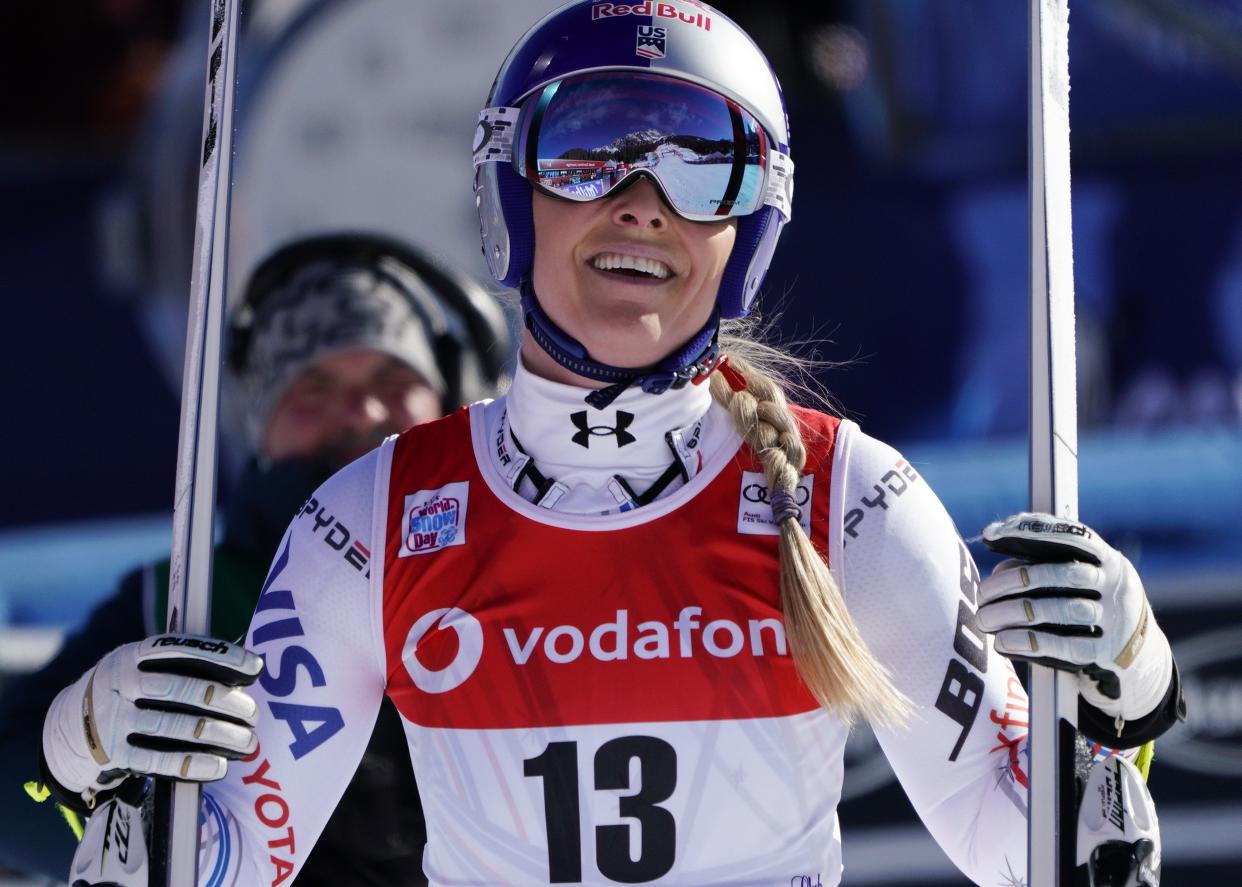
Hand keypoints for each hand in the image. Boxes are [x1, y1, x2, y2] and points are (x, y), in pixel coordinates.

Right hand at [43, 634, 262, 804]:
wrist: (68, 729)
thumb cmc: (127, 693)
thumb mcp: (140, 668)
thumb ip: (179, 667)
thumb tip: (242, 671)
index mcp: (133, 655)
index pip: (181, 649)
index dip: (220, 657)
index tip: (254, 668)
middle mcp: (121, 683)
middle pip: (181, 689)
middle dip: (225, 702)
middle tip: (253, 714)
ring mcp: (112, 719)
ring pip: (173, 726)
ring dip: (218, 735)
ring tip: (247, 742)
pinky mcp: (111, 754)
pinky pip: (157, 761)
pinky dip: (191, 764)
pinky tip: (219, 766)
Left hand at [977, 513, 1172, 724]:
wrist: (1141, 658)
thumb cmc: (1095, 608)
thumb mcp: (1086, 582)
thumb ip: (1049, 567)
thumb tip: (1000, 568)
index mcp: (1108, 559)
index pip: (1072, 536)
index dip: (1032, 531)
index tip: (993, 533)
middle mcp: (1116, 585)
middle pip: (1060, 574)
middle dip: (1012, 582)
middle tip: (981, 594)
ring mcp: (1115, 619)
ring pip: (1058, 610)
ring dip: (1012, 613)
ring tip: (984, 619)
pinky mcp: (1107, 652)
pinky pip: (1062, 645)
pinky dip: (1027, 642)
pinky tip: (1002, 642)